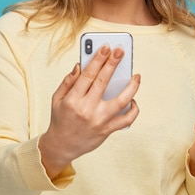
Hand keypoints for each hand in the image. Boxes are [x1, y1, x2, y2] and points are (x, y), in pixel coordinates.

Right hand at [38, 45, 140, 178]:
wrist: (62, 146)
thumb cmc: (60, 119)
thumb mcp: (57, 99)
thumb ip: (68, 81)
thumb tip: (80, 65)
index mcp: (73, 99)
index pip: (88, 74)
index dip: (98, 59)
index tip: (106, 48)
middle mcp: (86, 109)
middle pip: (104, 82)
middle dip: (113, 64)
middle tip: (121, 51)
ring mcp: (99, 120)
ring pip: (121, 100)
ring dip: (132, 86)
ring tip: (137, 75)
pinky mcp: (107, 130)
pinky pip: (126, 119)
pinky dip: (133, 109)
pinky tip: (134, 100)